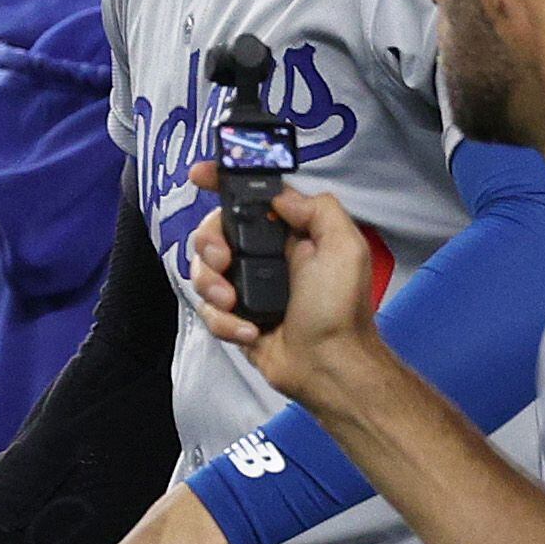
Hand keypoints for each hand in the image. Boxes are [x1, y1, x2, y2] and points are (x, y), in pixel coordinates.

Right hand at [185, 171, 387, 409]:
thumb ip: (318, 210)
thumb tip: (280, 197)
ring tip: (233, 304)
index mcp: (288, 234)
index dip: (221, 183)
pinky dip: (223, 322)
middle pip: (213, 232)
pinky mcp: (234, 319)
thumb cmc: (340, 310)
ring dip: (211, 286)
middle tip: (223, 261)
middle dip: (208, 243)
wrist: (329, 367)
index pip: (250, 198)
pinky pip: (207, 310)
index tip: (199, 176)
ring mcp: (246, 288)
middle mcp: (263, 257)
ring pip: (203, 271)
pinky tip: (250, 331)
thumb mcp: (345, 248)